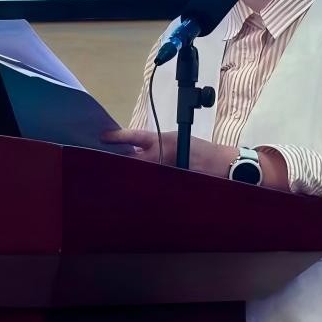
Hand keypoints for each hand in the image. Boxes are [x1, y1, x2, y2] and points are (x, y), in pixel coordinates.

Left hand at [101, 128, 237, 176]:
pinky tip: (131, 186)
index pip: (134, 136)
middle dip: (117, 159)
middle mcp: (159, 156)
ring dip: (127, 173)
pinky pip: (148, 185)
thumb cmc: (198, 150)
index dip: (118, 137)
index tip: (104, 136)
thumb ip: (155, 143)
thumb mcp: (176, 138)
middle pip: (130, 159)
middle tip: (103, 158)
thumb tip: (134, 147)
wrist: (218, 165)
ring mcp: (161, 172)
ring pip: (137, 173)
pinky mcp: (165, 185)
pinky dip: (140, 184)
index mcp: (161, 141)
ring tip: (114, 173)